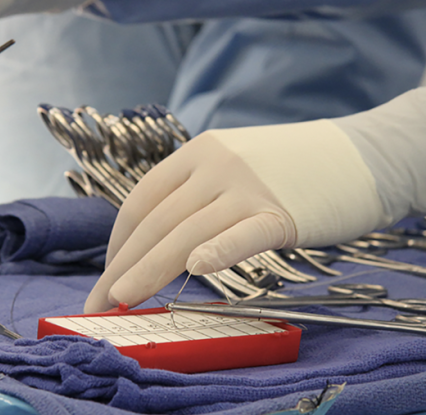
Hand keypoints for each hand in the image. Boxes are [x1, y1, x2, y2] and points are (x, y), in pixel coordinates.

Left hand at [84, 120, 385, 312]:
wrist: (361, 154)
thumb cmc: (289, 170)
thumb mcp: (232, 166)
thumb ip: (196, 195)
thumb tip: (158, 241)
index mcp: (196, 153)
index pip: (142, 201)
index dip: (119, 242)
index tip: (109, 273)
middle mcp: (214, 164)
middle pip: (155, 221)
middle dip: (122, 266)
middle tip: (99, 302)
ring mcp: (247, 185)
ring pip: (186, 232)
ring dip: (149, 270)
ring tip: (122, 301)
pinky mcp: (282, 211)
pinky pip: (243, 234)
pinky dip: (218, 251)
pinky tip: (196, 269)